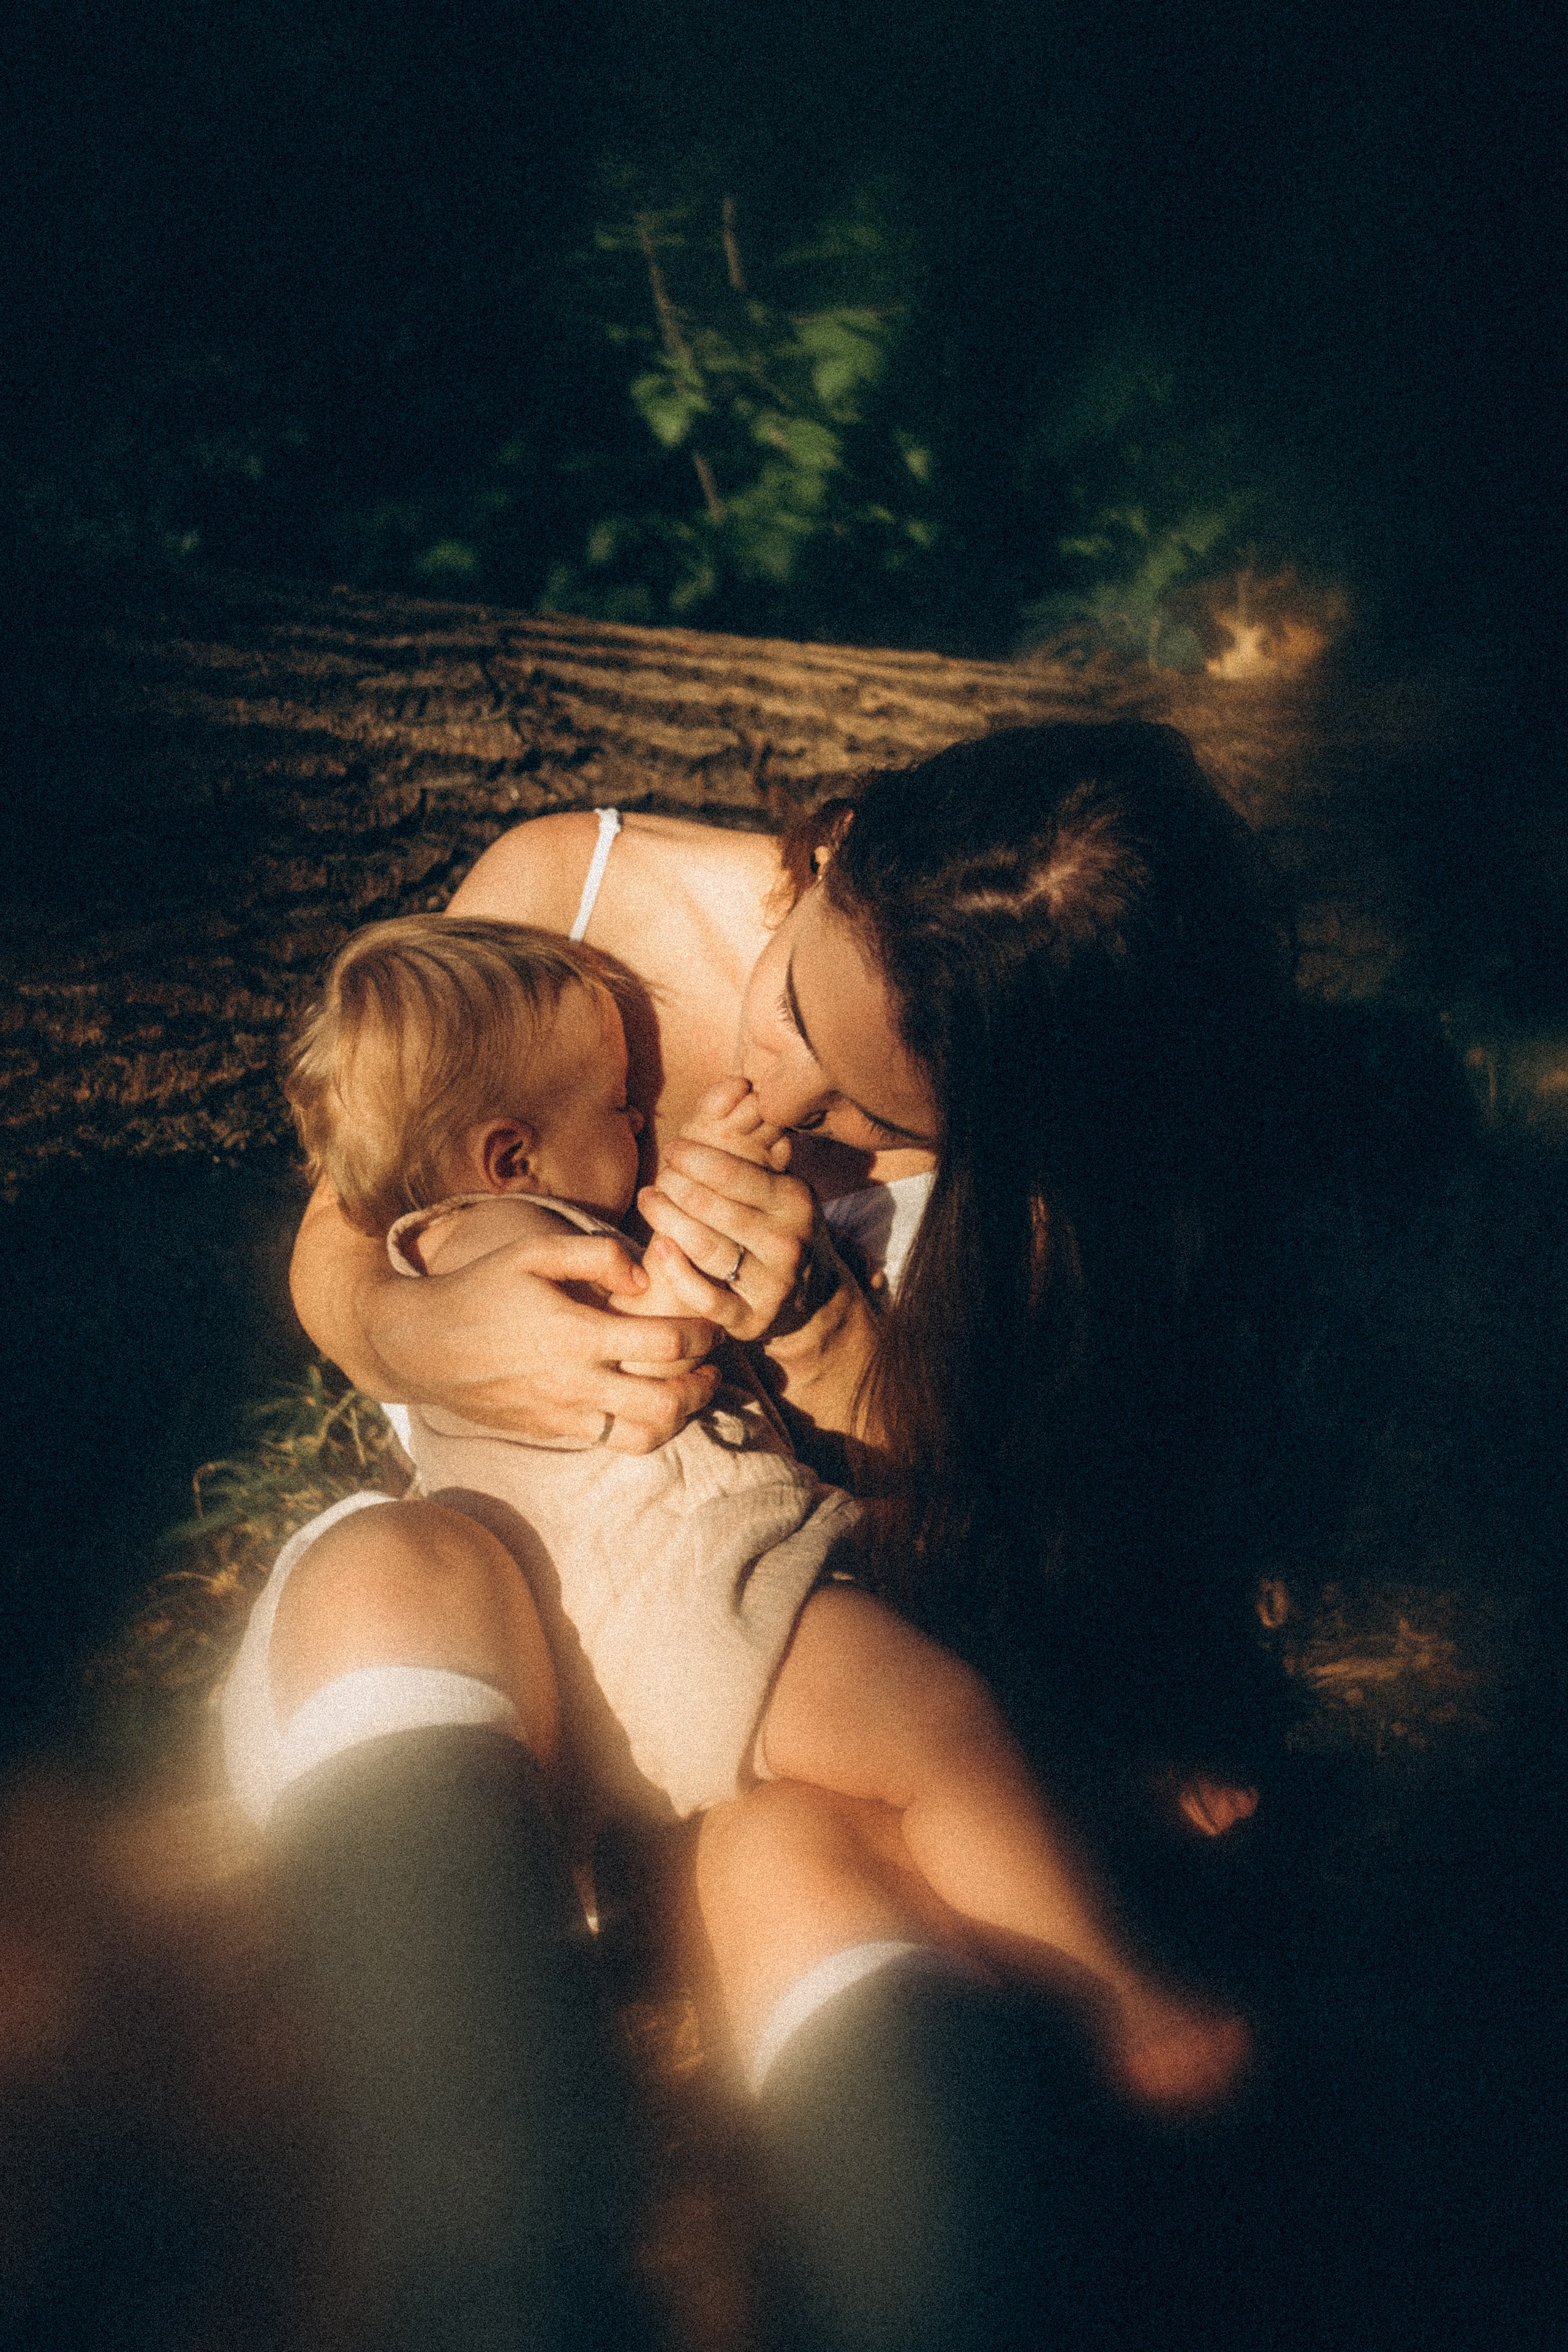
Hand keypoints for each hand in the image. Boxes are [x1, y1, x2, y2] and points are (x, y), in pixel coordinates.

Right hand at [379, 1226, 718, 1452]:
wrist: (422, 1345)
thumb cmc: (480, 1289)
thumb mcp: (531, 1252)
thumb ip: (595, 1253)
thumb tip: (645, 1275)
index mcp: (576, 1333)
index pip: (666, 1343)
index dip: (702, 1334)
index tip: (712, 1326)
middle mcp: (574, 1383)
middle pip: (667, 1403)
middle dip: (701, 1386)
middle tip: (711, 1368)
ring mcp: (563, 1415)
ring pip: (644, 1436)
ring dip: (678, 1418)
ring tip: (686, 1395)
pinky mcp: (551, 1432)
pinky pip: (611, 1443)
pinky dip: (641, 1429)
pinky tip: (644, 1404)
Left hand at [637, 1079, 837, 1342]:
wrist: (809, 1296)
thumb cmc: (776, 1225)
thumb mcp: (776, 1184)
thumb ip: (752, 1141)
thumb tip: (735, 1084)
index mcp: (795, 1201)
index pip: (737, 1173)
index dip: (697, 1157)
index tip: (673, 1148)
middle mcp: (788, 1242)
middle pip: (715, 1208)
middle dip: (676, 1188)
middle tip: (655, 1179)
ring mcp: (773, 1284)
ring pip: (708, 1249)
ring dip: (668, 1223)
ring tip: (649, 1202)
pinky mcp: (752, 1320)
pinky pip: (708, 1298)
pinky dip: (679, 1273)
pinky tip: (659, 1250)